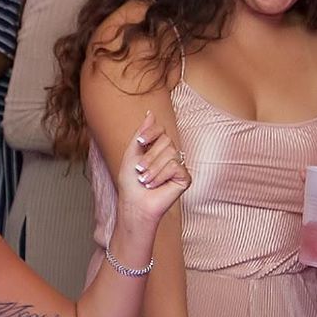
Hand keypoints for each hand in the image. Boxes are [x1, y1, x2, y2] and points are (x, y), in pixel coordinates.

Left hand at [115, 112, 190, 237]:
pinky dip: (161, 176)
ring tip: (146, 180)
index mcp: (158, 148)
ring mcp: (179, 166)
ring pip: (170, 154)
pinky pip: (175, 167)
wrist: (134, 203)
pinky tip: (155, 185)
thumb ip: (141, 133)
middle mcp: (171, 155)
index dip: (152, 133)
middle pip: (166, 141)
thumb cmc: (131, 182)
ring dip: (153, 169)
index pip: (161, 129)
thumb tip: (150, 113)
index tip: (140, 142)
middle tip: (140, 171)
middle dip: (149, 157)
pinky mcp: (185, 178)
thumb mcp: (132, 153)